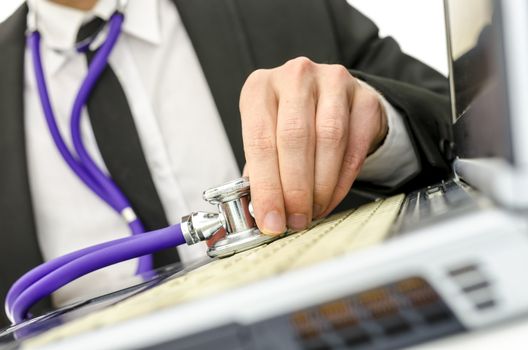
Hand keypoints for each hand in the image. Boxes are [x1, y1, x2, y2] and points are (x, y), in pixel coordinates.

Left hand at [240, 57, 387, 234]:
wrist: (332, 100)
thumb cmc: (291, 123)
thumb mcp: (267, 138)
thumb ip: (260, 171)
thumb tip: (259, 213)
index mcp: (259, 88)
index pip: (259, 140)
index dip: (266, 187)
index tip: (271, 220)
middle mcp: (295, 76)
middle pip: (294, 138)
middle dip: (295, 190)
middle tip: (295, 220)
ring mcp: (332, 81)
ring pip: (328, 139)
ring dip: (320, 186)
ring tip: (312, 211)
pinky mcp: (364, 97)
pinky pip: (355, 145)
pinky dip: (342, 180)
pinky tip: (331, 198)